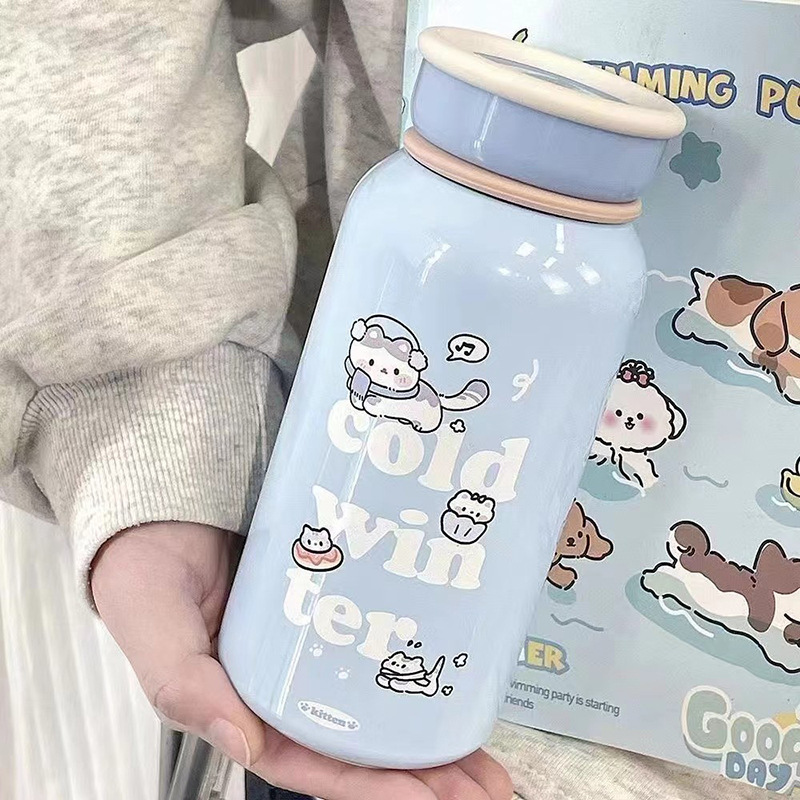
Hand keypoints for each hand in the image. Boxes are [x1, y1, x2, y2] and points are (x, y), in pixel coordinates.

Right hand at [92, 522, 512, 799]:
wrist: (164, 500)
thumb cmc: (145, 566)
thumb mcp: (153, 625)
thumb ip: (182, 683)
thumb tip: (244, 741)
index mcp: (247, 702)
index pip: (314, 762)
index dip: (369, 786)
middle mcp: (290, 679)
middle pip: (362, 739)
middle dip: (424, 773)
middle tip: (488, 786)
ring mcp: (318, 636)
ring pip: (380, 695)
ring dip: (434, 728)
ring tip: (491, 753)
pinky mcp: (340, 589)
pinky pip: (382, 630)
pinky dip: (421, 654)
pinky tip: (461, 663)